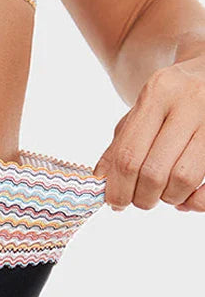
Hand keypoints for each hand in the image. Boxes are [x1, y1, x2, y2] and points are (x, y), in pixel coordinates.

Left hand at [93, 55, 204, 211]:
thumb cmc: (170, 99)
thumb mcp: (140, 112)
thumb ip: (119, 146)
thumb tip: (101, 182)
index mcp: (158, 93)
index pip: (128, 156)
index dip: (118, 189)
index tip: (115, 203)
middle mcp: (189, 101)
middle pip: (153, 172)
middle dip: (141, 198)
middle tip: (140, 200)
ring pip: (183, 178)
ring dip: (168, 198)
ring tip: (163, 194)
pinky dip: (196, 200)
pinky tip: (187, 199)